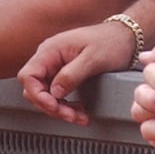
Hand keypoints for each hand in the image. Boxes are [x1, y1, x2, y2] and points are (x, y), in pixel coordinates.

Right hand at [18, 20, 139, 125]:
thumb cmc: (111, 41)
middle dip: (51, 106)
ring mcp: (55, 65)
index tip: (54, 105)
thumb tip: (55, 92)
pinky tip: (78, 110)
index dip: (37, 95)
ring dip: (60, 109)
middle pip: (35, 89)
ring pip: (46, 94)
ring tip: (79, 116)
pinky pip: (57, 93)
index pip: (28, 76)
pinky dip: (66, 105)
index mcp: (51, 49)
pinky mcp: (64, 72)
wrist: (126, 37)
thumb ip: (71, 75)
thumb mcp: (93, 59)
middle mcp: (49, 57)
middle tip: (71, 116)